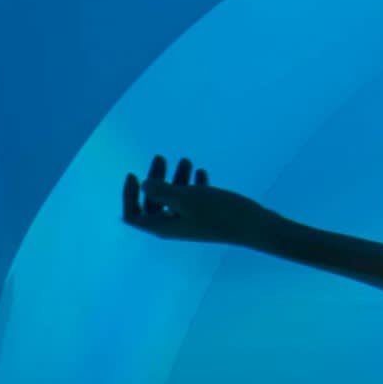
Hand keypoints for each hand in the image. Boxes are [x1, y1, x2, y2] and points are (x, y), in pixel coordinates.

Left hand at [122, 153, 266, 249]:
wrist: (255, 226)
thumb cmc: (219, 212)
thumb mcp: (187, 198)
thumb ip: (163, 191)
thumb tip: (143, 185)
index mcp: (163, 226)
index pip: (133, 216)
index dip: (128, 196)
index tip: (134, 173)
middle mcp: (173, 226)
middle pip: (153, 202)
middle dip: (154, 179)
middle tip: (160, 157)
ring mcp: (190, 222)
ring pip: (174, 198)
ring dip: (175, 178)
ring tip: (186, 160)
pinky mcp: (206, 217)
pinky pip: (192, 199)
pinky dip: (192, 185)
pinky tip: (201, 173)